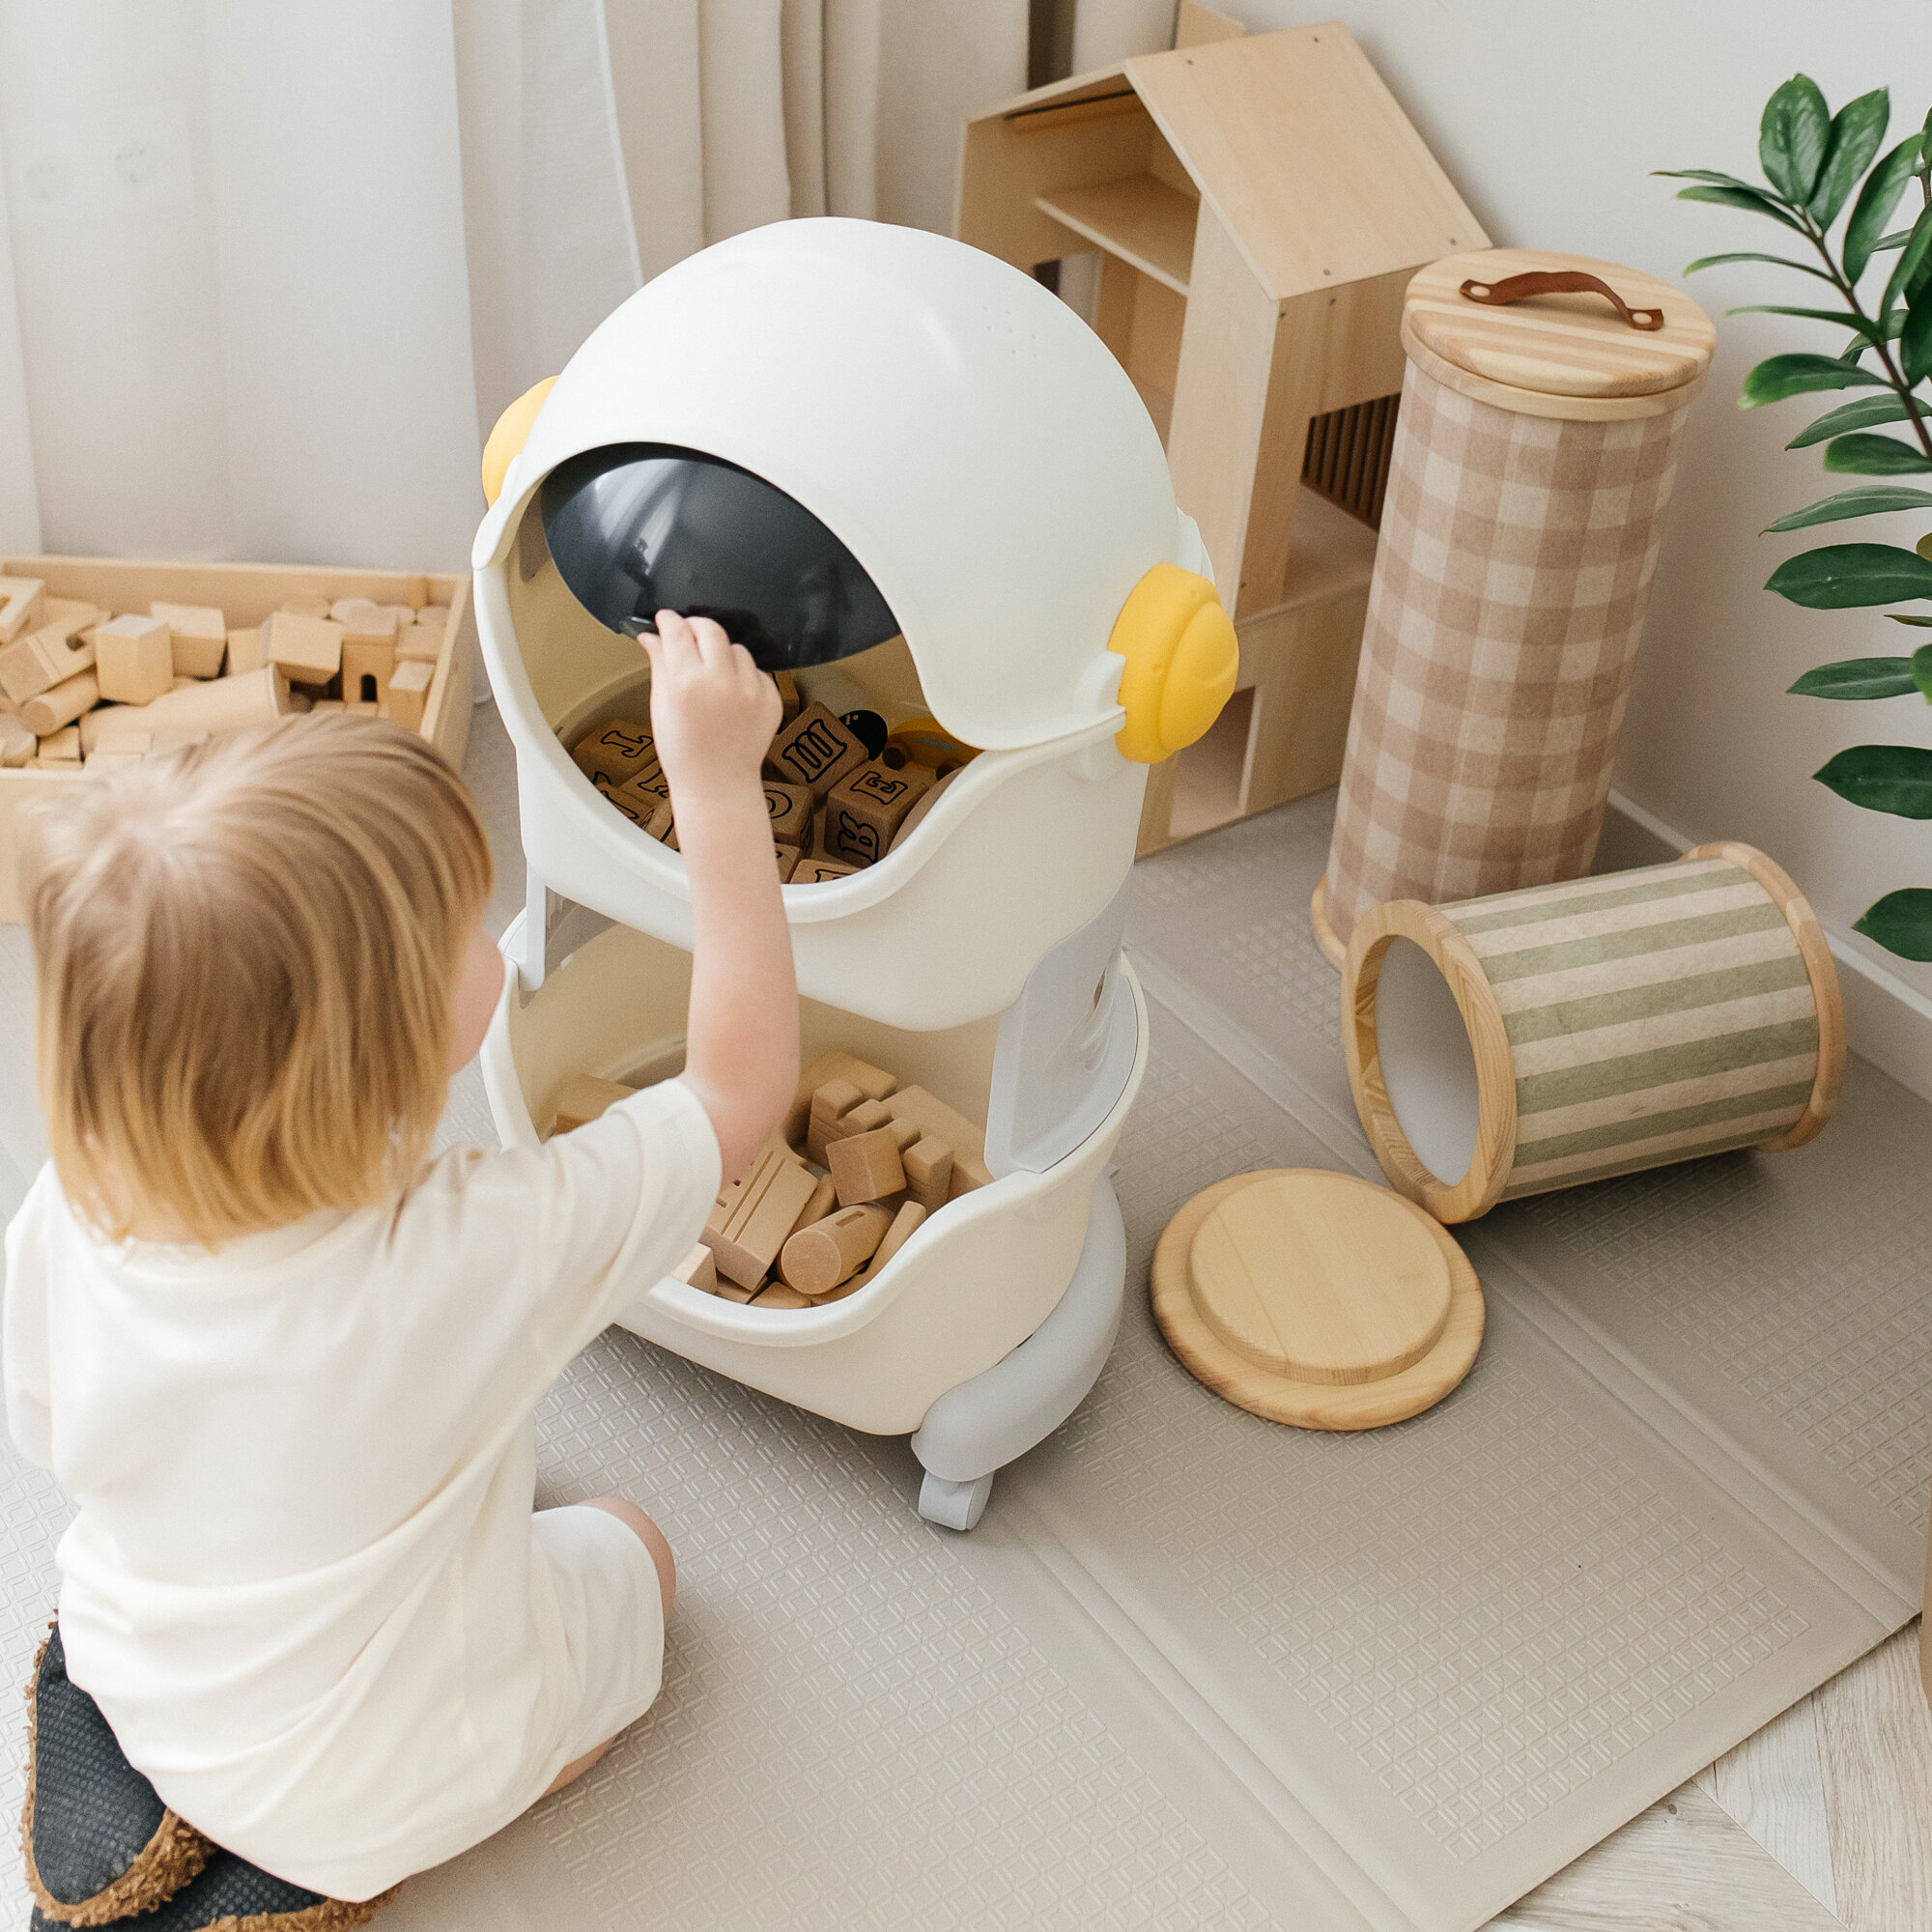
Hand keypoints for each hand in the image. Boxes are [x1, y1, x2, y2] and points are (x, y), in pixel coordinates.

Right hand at [640, 611, 780, 803]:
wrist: (718, 785)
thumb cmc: (684, 752)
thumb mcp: (662, 706)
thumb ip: (660, 664)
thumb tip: (651, 636)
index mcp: (687, 683)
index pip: (678, 632)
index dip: (669, 620)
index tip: (666, 619)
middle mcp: (722, 682)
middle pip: (711, 629)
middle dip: (696, 626)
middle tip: (687, 634)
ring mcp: (751, 690)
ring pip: (737, 649)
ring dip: (722, 653)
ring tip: (711, 675)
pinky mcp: (771, 699)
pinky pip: (757, 671)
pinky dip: (744, 676)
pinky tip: (731, 696)